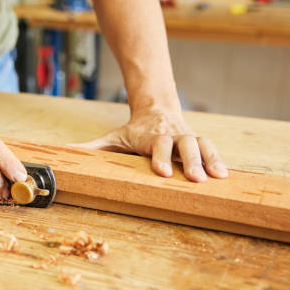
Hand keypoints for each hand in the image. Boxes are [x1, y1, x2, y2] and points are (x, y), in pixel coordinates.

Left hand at [71, 107, 227, 181]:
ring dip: (209, 160)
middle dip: (190, 160)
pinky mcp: (198, 142)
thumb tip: (64, 152)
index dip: (161, 156)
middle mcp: (172, 135)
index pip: (158, 145)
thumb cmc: (134, 131)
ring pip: (202, 145)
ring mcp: (187, 137)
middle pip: (184, 144)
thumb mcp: (113, 137)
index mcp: (151, 136)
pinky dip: (218, 160)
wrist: (157, 110)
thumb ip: (92, 147)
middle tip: (194, 178)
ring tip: (217, 177)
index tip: (161, 171)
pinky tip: (224, 175)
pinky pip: (211, 149)